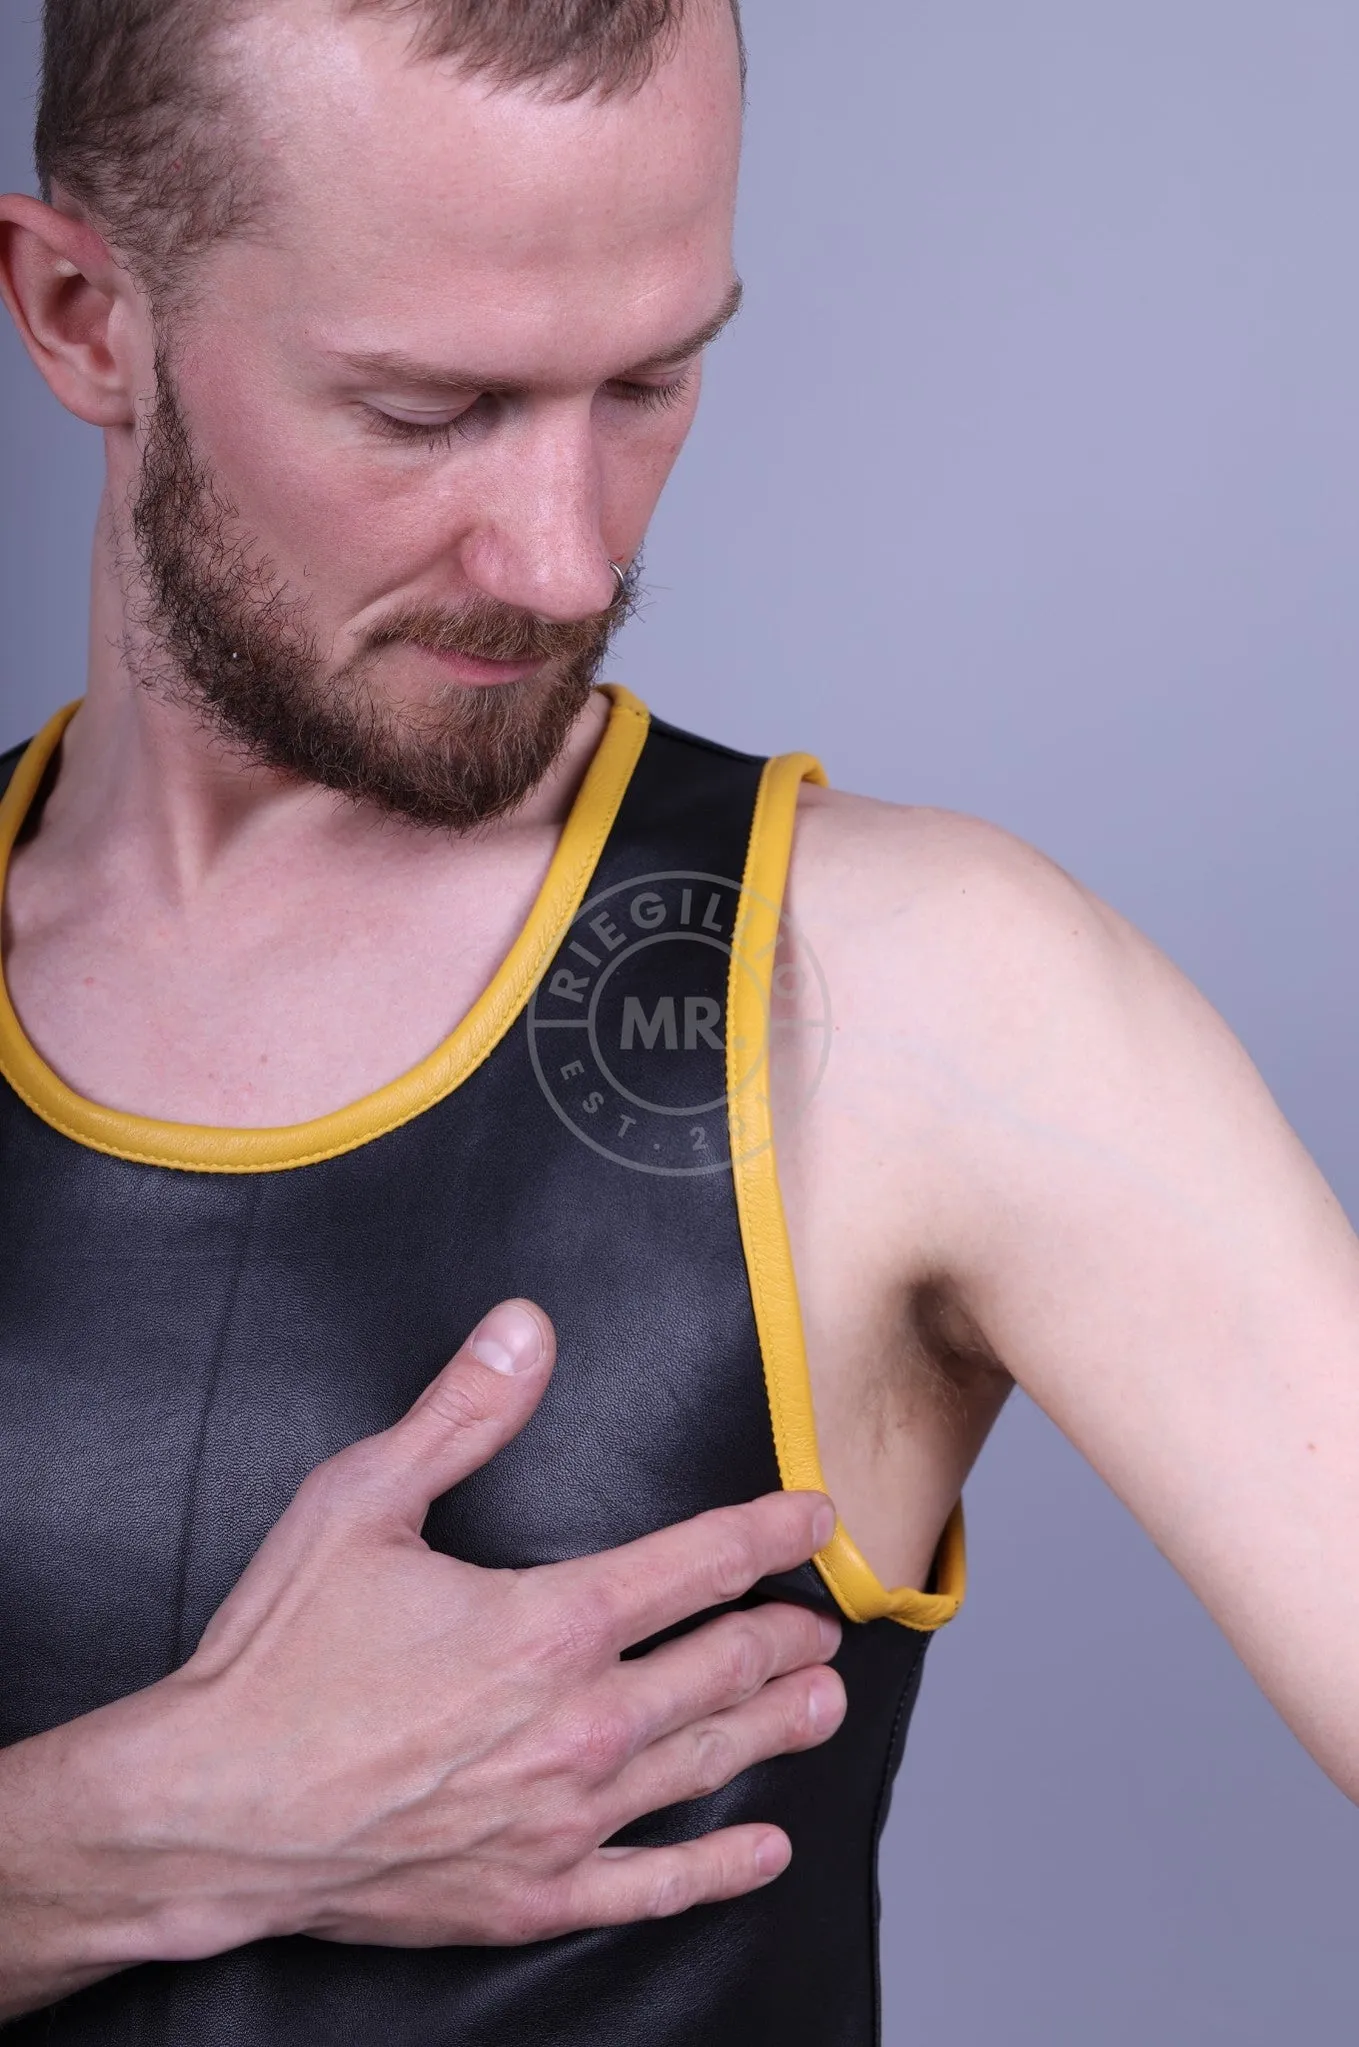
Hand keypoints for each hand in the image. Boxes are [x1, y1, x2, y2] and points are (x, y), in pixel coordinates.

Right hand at [131, 1300, 845, 1955]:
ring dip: (776, 1727)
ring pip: (705, 1764)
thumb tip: (527, 1328)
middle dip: (783, 1638)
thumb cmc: (277, 1659)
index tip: (815, 1518)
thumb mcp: (360, 1500)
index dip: (768, 1533)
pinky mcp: (529, 1894)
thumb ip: (461, 1413)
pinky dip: (718, 1867)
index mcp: (550, 1622)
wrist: (207, 1811)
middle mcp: (579, 1722)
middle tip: (822, 1624)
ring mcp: (561, 1818)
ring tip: (825, 1703)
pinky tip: (762, 1850)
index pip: (698, 1563)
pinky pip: (652, 1886)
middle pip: (720, 1668)